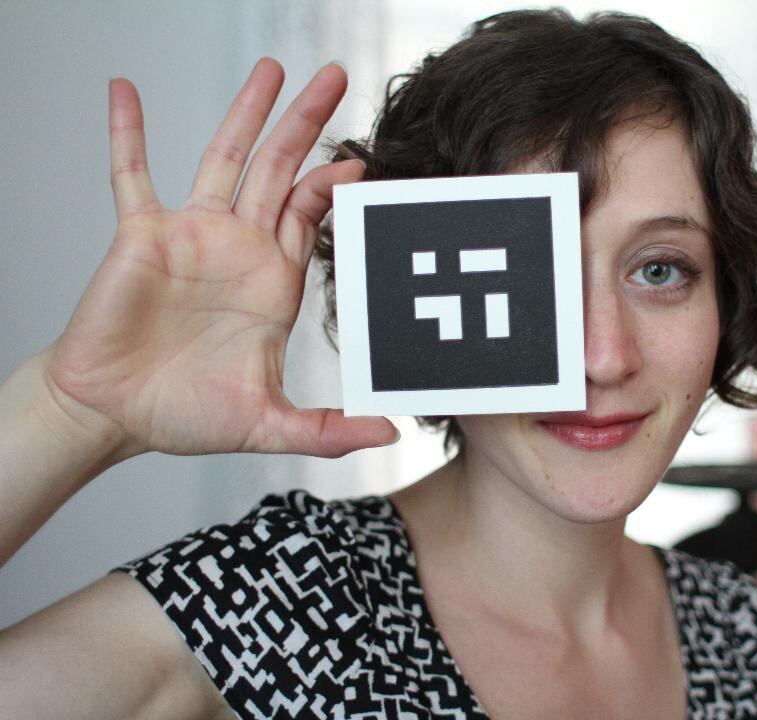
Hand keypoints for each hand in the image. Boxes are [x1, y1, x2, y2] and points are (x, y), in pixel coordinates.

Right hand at [45, 59, 396, 458]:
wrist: (114, 416)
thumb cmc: (186, 415)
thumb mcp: (268, 424)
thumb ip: (328, 430)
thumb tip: (390, 434)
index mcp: (274, 281)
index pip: (312, 215)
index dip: (334, 185)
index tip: (361, 161)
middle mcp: (239, 247)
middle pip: (281, 169)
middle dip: (307, 124)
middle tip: (335, 76)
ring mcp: (191, 235)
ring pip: (225, 158)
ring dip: (247, 112)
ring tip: (272, 67)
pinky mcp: (141, 235)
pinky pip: (132, 173)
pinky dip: (128, 132)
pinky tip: (126, 91)